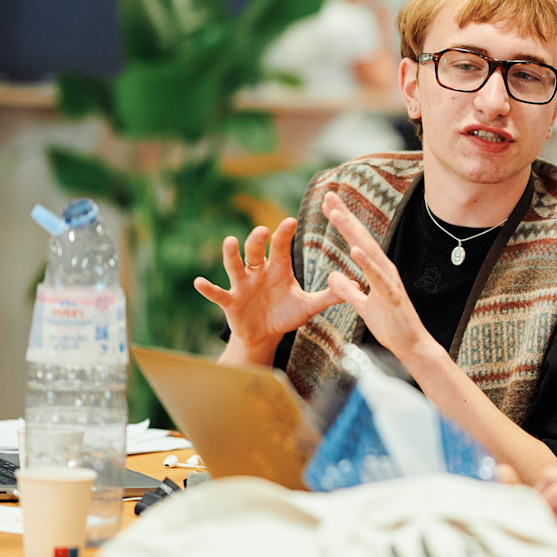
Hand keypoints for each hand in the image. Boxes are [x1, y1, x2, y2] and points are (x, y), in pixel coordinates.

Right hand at [193, 218, 336, 357]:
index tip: (290, 221)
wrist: (265, 335)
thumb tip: (357, 286)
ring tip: (230, 242)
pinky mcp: (230, 301)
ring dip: (231, 254)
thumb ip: (329, 296)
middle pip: (256, 251)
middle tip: (261, 231)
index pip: (280, 247)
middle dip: (257, 241)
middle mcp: (258, 271)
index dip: (284, 234)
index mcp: (278, 269)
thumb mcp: (308, 306)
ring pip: (235, 265)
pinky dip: (207, 288)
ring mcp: (242, 285)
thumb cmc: (286, 315)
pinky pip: (217, 293)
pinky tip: (199, 282)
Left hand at [319, 191, 434, 361]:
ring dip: (352, 231)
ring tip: (336, 214)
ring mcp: (389, 280)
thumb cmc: (391, 326)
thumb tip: (332, 275)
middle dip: (345, 216)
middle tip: (329, 195)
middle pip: (361, 237)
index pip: (356, 240)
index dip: (343, 221)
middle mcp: (384, 269)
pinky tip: (355, 249)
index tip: (328, 204)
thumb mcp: (362, 307)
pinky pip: (376, 276)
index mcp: (377, 271)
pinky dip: (366, 262)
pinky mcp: (391, 295)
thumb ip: (347, 290)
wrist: (411, 346)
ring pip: (368, 250)